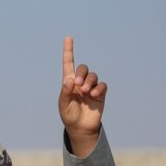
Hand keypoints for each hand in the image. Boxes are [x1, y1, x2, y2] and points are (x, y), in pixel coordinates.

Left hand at [59, 36, 105, 156]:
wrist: (81, 127)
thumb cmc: (69, 115)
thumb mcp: (63, 105)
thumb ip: (65, 92)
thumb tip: (68, 80)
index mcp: (68, 83)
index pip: (68, 64)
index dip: (69, 51)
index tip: (68, 38)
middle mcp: (80, 82)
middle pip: (82, 68)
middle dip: (81, 73)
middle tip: (77, 84)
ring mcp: (91, 87)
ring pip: (93, 76)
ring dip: (89, 81)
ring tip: (86, 92)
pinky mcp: (100, 93)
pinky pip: (102, 85)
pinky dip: (99, 88)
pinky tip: (94, 95)